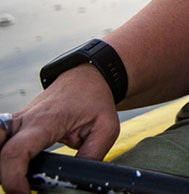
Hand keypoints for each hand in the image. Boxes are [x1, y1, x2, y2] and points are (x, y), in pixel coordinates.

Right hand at [0, 66, 120, 193]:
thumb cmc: (94, 99)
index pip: (16, 151)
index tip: (23, 192)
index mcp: (45, 121)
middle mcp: (24, 120)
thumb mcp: (106, 128)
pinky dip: (4, 158)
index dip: (13, 177)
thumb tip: (80, 178)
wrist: (85, 79)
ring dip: (2, 164)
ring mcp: (15, 122)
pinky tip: (16, 169)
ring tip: (18, 179)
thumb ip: (92, 155)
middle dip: (3, 175)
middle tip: (19, 189)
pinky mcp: (13, 126)